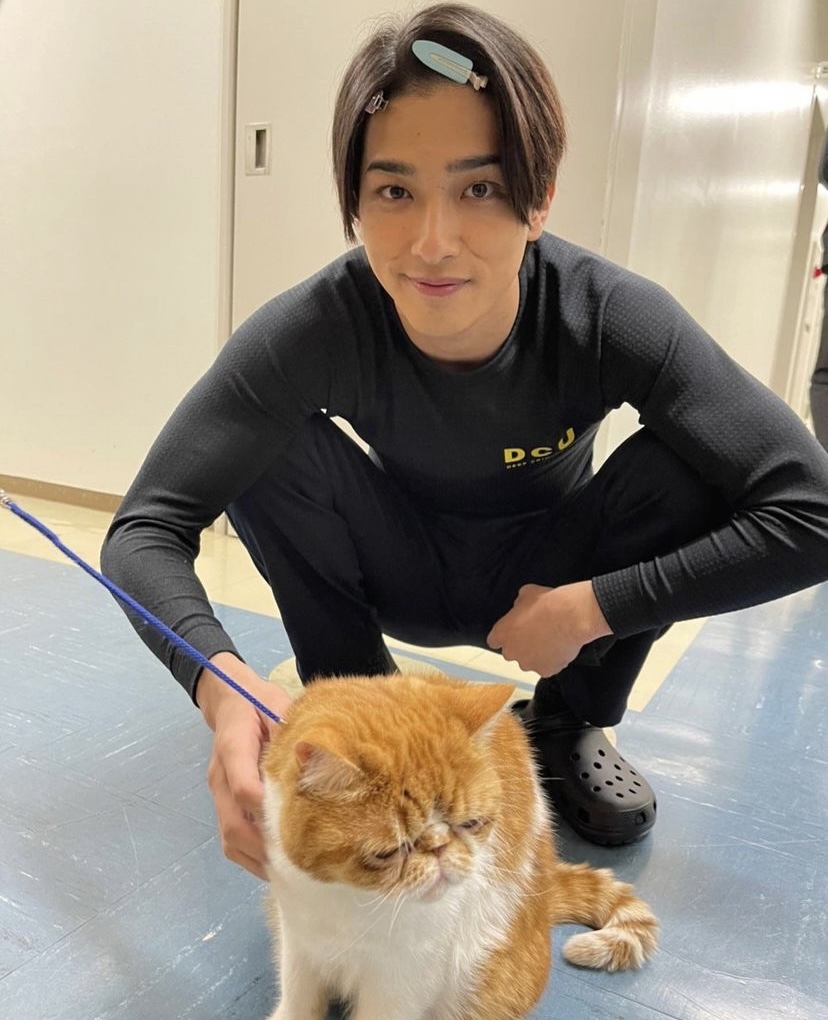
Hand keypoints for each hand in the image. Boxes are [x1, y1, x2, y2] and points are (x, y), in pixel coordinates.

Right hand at [196, 653, 292, 879]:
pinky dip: (251, 855)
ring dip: (257, 858)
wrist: (229, 698)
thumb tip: (316, 757)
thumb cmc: (257, 701)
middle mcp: (220, 775)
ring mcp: (218, 791)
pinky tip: (278, 861)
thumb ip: (290, 730)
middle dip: (264, 848)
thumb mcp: (277, 704)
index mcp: (233, 747)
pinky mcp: (223, 801)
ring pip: (229, 837)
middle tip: (300, 864)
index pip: (243, 786)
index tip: (296, 824)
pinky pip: (230, 837)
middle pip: (233, 823)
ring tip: (292, 871)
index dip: (266, 808)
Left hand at [486, 581, 611, 676]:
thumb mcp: (527, 594)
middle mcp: (511, 652)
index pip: (494, 640)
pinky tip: (559, 647)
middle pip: (512, 653)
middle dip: (522, 646)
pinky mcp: (545, 671)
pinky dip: (552, 660)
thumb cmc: (548, 604)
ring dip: (537, 654)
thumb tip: (521, 606)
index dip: (505, 636)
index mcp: (502, 633)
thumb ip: (518, 605)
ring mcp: (528, 664)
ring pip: (530, 661)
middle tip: (536, 634)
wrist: (570, 617)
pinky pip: (547, 667)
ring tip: (551, 640)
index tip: (513, 632)